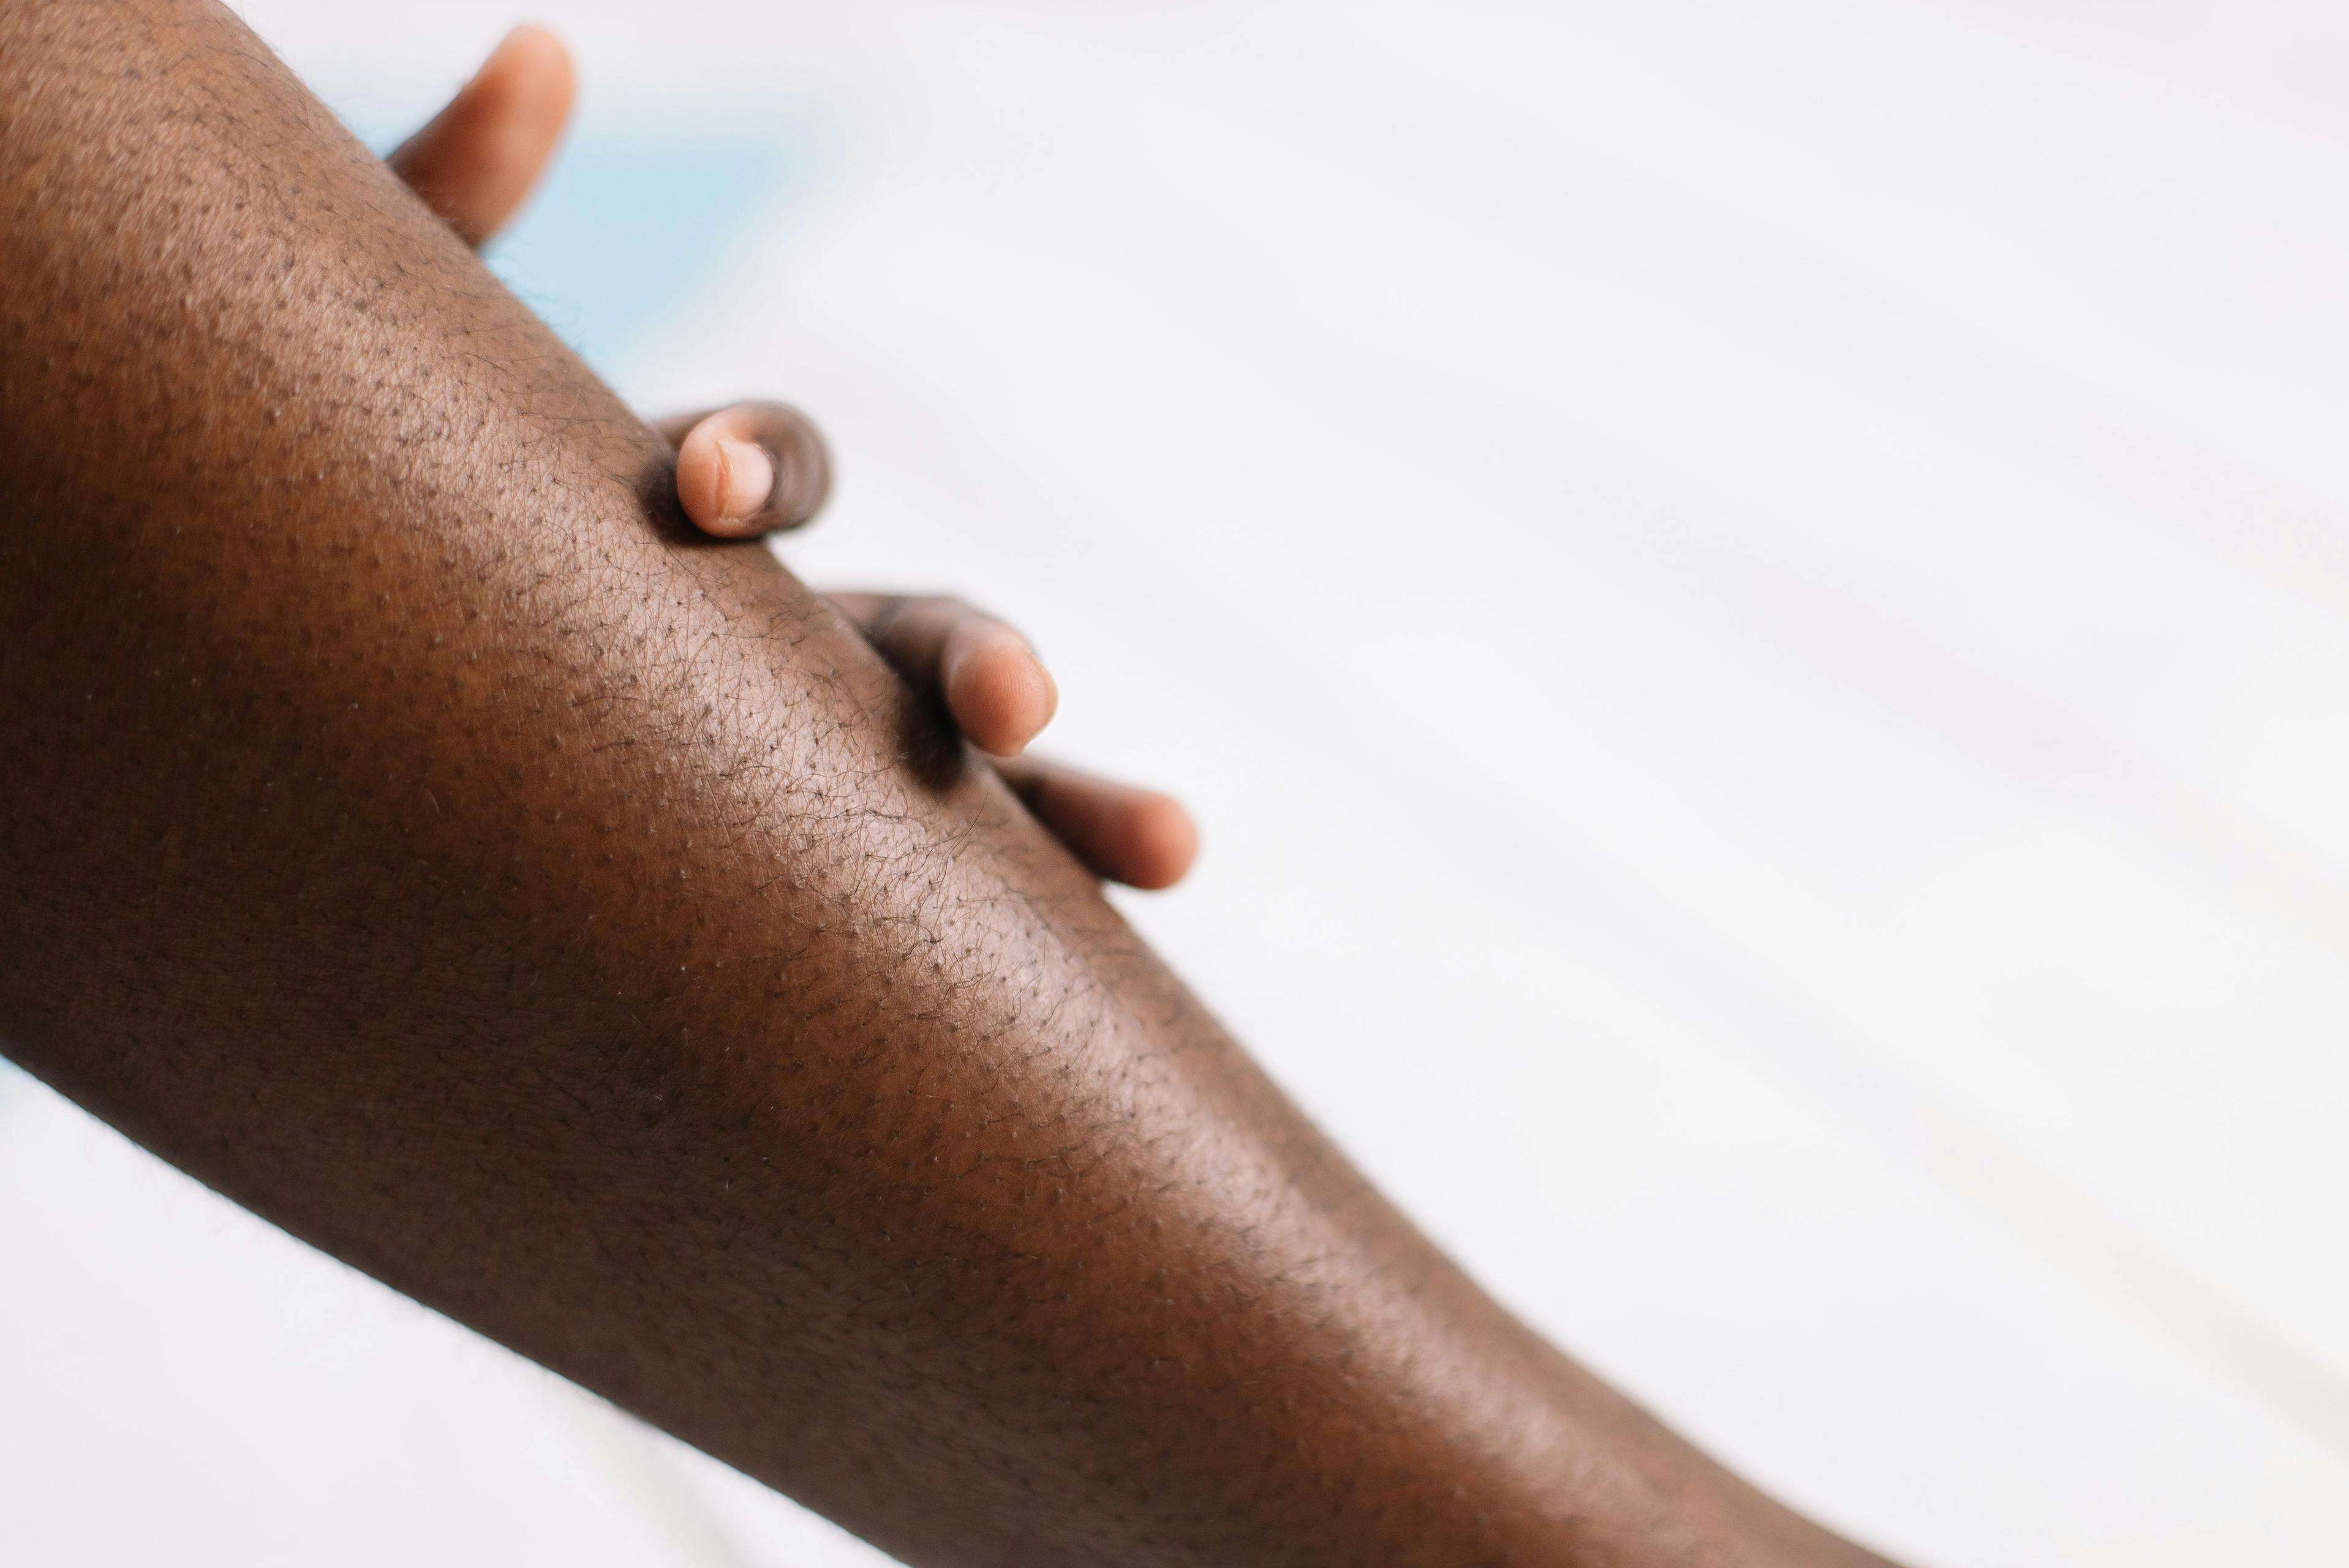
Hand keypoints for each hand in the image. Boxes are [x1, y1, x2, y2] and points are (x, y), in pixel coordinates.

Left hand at [385, 30, 1197, 888]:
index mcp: (687, 532)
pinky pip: (907, 929)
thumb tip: (546, 54)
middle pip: (914, 627)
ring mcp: (796, 780)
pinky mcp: (790, 903)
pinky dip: (1015, 927)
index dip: (754, 461)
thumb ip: (440, 222)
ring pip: (962, 796)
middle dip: (974, 651)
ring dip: (1070, 808)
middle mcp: (772, 651)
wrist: (317, 740)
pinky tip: (1085, 1002)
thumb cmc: (340, 552)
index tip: (688, 490)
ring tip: (1175, 843)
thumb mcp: (380, 401)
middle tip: (1015, 702)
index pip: (775, 470)